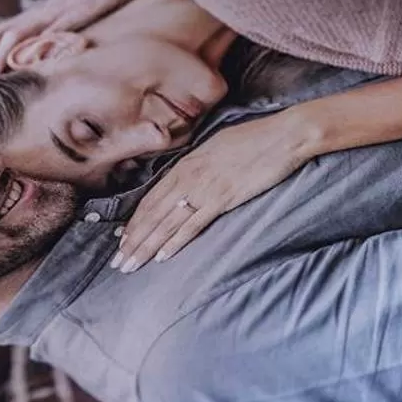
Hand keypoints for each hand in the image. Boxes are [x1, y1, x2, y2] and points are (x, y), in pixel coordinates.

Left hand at [111, 112, 316, 271]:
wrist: (283, 136)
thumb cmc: (256, 138)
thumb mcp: (218, 145)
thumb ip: (199, 163)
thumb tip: (188, 177)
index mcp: (187, 162)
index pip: (152, 197)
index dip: (135, 221)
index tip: (122, 239)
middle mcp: (189, 176)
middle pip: (153, 213)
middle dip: (133, 240)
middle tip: (117, 262)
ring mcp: (204, 188)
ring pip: (166, 222)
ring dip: (146, 246)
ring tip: (130, 265)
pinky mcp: (222, 198)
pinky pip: (192, 225)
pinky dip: (175, 241)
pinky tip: (162, 256)